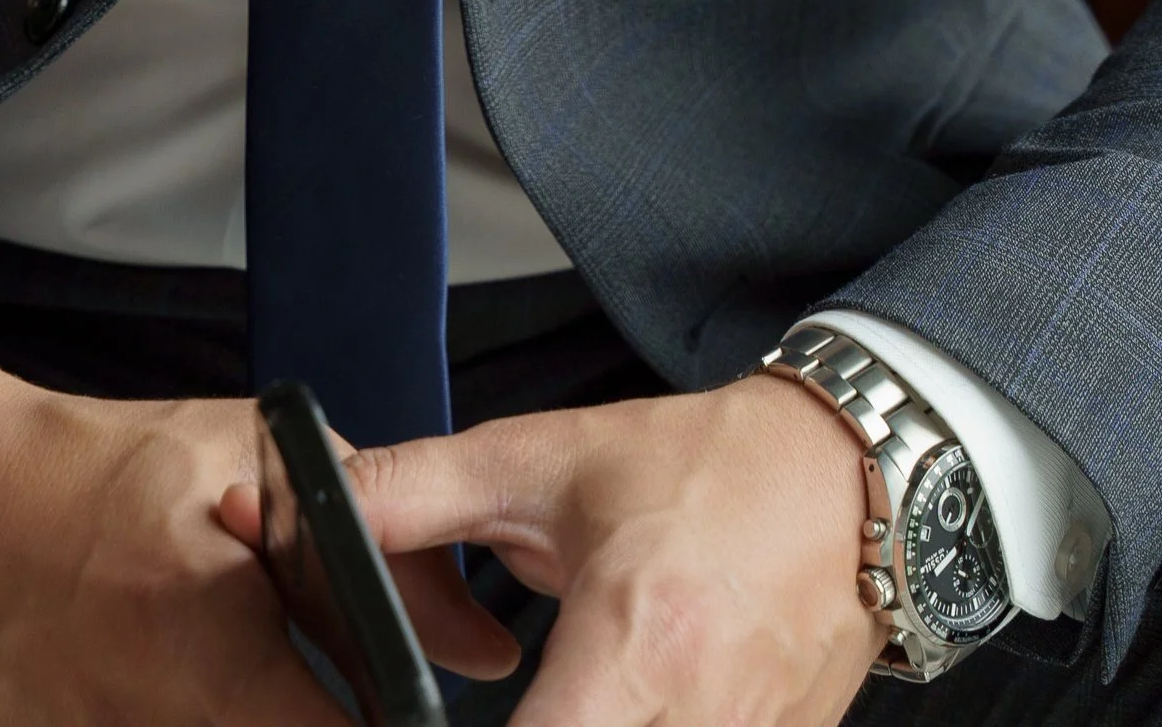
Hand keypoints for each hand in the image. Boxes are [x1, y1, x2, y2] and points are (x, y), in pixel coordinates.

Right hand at [0, 329, 420, 726]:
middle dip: (320, 722)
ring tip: (259, 680)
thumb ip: (383, 552)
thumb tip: (483, 646)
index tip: (410, 714)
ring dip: (250, 722)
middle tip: (335, 691)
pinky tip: (205, 695)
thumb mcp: (253, 463)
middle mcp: (144, 707)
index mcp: (204, 625)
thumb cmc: (103, 468)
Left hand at [343, 373, 884, 726]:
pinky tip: (621, 700)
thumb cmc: (704, 467)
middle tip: (520, 696)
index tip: (416, 723)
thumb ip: (416, 495)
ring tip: (566, 691)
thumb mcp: (542, 461)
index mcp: (637, 644)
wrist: (842, 475)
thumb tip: (319, 516)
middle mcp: (699, 718)